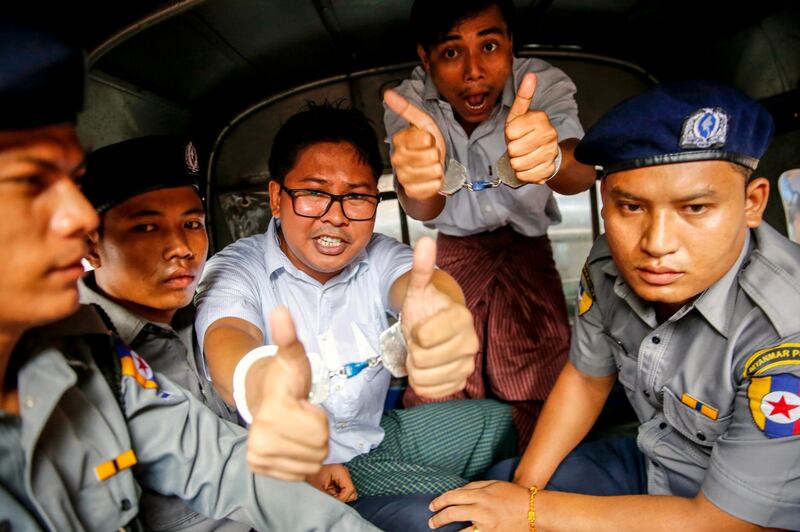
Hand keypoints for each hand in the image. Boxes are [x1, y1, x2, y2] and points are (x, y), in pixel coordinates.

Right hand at [246, 307, 329, 479]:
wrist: (258, 394)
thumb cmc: (284, 377)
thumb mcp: (292, 355)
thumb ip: (288, 336)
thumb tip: (281, 311)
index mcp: (272, 415)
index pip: (320, 432)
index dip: (318, 417)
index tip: (302, 404)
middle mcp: (261, 441)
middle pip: (318, 450)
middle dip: (315, 431)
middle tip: (299, 416)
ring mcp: (260, 457)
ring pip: (312, 463)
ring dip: (309, 445)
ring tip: (295, 426)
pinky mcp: (262, 468)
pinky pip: (301, 473)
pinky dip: (301, 459)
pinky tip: (290, 439)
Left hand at [306, 463, 358, 502]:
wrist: (305, 473)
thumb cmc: (310, 478)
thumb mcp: (318, 488)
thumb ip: (330, 497)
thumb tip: (338, 506)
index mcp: (340, 471)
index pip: (349, 489)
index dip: (342, 498)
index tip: (333, 502)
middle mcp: (344, 473)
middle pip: (352, 491)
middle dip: (342, 498)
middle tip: (331, 499)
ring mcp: (344, 477)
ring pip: (350, 493)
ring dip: (341, 498)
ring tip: (330, 496)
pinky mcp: (341, 481)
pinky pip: (345, 493)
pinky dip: (339, 497)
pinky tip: (331, 494)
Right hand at [384, 89, 446, 199]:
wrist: (429, 171)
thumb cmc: (427, 146)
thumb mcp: (422, 124)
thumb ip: (406, 109)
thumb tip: (387, 93)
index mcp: (399, 140)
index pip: (424, 137)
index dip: (432, 139)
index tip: (429, 140)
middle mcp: (397, 158)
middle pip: (430, 155)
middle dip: (436, 154)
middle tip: (431, 155)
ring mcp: (403, 176)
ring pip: (432, 171)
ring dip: (438, 169)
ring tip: (432, 167)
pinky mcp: (411, 191)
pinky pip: (432, 186)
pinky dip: (437, 183)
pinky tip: (432, 179)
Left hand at [401, 237, 477, 397]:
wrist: (435, 328)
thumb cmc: (426, 309)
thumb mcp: (418, 288)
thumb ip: (421, 267)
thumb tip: (425, 241)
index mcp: (461, 318)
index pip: (424, 336)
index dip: (413, 333)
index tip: (418, 326)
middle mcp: (470, 342)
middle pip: (422, 359)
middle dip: (413, 351)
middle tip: (418, 341)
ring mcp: (467, 364)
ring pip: (424, 377)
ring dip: (415, 367)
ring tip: (422, 353)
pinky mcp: (460, 382)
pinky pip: (431, 391)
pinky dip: (421, 383)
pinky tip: (426, 369)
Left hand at [429, 480, 529, 530]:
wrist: (535, 510)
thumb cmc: (514, 495)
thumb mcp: (494, 484)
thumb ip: (475, 486)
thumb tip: (458, 491)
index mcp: (481, 494)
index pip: (453, 496)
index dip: (440, 501)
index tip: (432, 505)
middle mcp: (482, 510)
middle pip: (453, 513)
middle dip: (439, 518)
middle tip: (431, 522)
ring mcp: (487, 525)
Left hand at [505, 72, 560, 183]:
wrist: (544, 152)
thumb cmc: (526, 132)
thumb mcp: (520, 114)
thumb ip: (523, 97)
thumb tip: (531, 76)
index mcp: (540, 119)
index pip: (510, 132)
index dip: (509, 134)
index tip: (516, 133)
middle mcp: (549, 135)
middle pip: (513, 150)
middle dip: (512, 150)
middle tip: (520, 146)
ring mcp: (550, 153)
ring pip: (518, 164)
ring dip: (516, 163)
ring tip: (524, 156)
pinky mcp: (548, 170)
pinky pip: (525, 176)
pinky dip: (523, 174)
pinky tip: (529, 165)